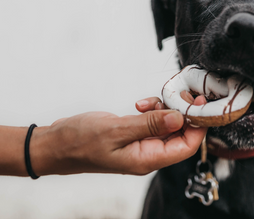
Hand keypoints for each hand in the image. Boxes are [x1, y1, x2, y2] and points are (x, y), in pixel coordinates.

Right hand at [30, 97, 206, 175]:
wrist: (54, 145)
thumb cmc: (79, 142)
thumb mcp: (116, 130)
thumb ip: (149, 124)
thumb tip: (179, 118)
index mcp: (146, 160)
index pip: (187, 147)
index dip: (198, 126)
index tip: (199, 103)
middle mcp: (147, 155)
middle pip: (181, 135)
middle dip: (183, 113)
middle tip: (178, 93)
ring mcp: (140, 146)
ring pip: (167, 126)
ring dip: (166, 109)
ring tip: (151, 100)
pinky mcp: (133, 136)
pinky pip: (153, 123)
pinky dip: (152, 110)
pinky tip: (141, 104)